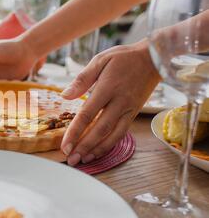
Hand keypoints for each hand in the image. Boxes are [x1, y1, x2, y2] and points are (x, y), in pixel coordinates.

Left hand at [61, 40, 160, 165]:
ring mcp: (128, 109)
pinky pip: (121, 133)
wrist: (153, 58)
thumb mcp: (100, 60)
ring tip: (81, 160)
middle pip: (99, 130)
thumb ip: (82, 79)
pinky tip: (97, 152)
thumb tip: (64, 95)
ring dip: (96, 150)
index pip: (87, 114)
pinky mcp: (134, 113)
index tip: (65, 145)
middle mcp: (119, 102)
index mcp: (107, 88)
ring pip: (112, 135)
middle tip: (70, 159)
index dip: (75, 132)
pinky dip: (109, 145)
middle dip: (83, 147)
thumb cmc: (123, 58)